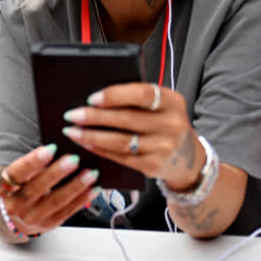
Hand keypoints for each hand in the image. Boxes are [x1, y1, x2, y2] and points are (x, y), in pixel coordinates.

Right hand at [0, 145, 100, 237]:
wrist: (16, 215)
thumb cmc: (22, 186)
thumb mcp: (20, 175)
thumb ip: (35, 165)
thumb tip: (62, 151)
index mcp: (4, 187)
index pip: (17, 173)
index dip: (33, 161)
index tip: (50, 148)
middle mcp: (15, 205)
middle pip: (37, 188)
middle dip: (57, 173)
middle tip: (74, 159)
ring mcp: (32, 218)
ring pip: (55, 201)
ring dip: (75, 187)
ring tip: (91, 173)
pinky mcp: (49, 224)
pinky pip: (68, 211)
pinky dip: (82, 199)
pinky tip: (94, 188)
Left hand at [62, 83, 203, 190]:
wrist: (188, 158)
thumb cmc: (165, 124)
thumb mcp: (162, 106)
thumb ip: (137, 99)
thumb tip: (96, 98)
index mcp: (172, 102)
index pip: (142, 95)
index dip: (115, 96)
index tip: (92, 98)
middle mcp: (171, 124)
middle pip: (126, 119)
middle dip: (94, 117)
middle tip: (72, 114)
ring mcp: (163, 147)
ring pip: (120, 141)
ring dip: (91, 135)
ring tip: (72, 130)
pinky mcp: (153, 166)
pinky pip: (121, 157)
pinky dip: (100, 149)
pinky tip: (86, 143)